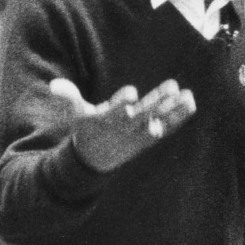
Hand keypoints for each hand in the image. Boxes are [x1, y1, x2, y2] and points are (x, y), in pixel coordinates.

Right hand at [50, 78, 195, 172]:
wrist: (96, 159)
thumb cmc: (87, 130)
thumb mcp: (76, 114)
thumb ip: (69, 98)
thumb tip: (54, 85)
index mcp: (105, 121)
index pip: (114, 112)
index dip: (122, 103)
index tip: (131, 92)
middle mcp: (124, 129)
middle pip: (143, 115)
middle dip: (157, 101)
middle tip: (171, 87)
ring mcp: (139, 134)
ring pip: (160, 121)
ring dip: (174, 108)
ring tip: (188, 94)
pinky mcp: (150, 137)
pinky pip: (168, 126)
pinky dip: (179, 116)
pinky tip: (191, 102)